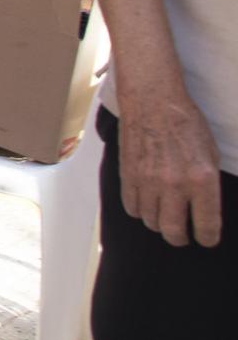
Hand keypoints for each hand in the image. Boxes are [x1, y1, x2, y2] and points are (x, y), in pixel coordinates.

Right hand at [118, 87, 224, 247]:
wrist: (152, 100)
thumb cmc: (186, 123)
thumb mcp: (211, 154)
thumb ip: (209, 185)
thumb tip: (204, 210)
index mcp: (202, 179)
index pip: (207, 227)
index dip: (208, 238)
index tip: (206, 238)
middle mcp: (174, 184)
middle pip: (173, 232)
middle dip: (181, 239)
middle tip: (184, 235)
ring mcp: (148, 180)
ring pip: (150, 221)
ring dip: (159, 223)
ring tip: (164, 215)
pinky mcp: (128, 174)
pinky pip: (131, 207)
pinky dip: (140, 210)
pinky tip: (147, 202)